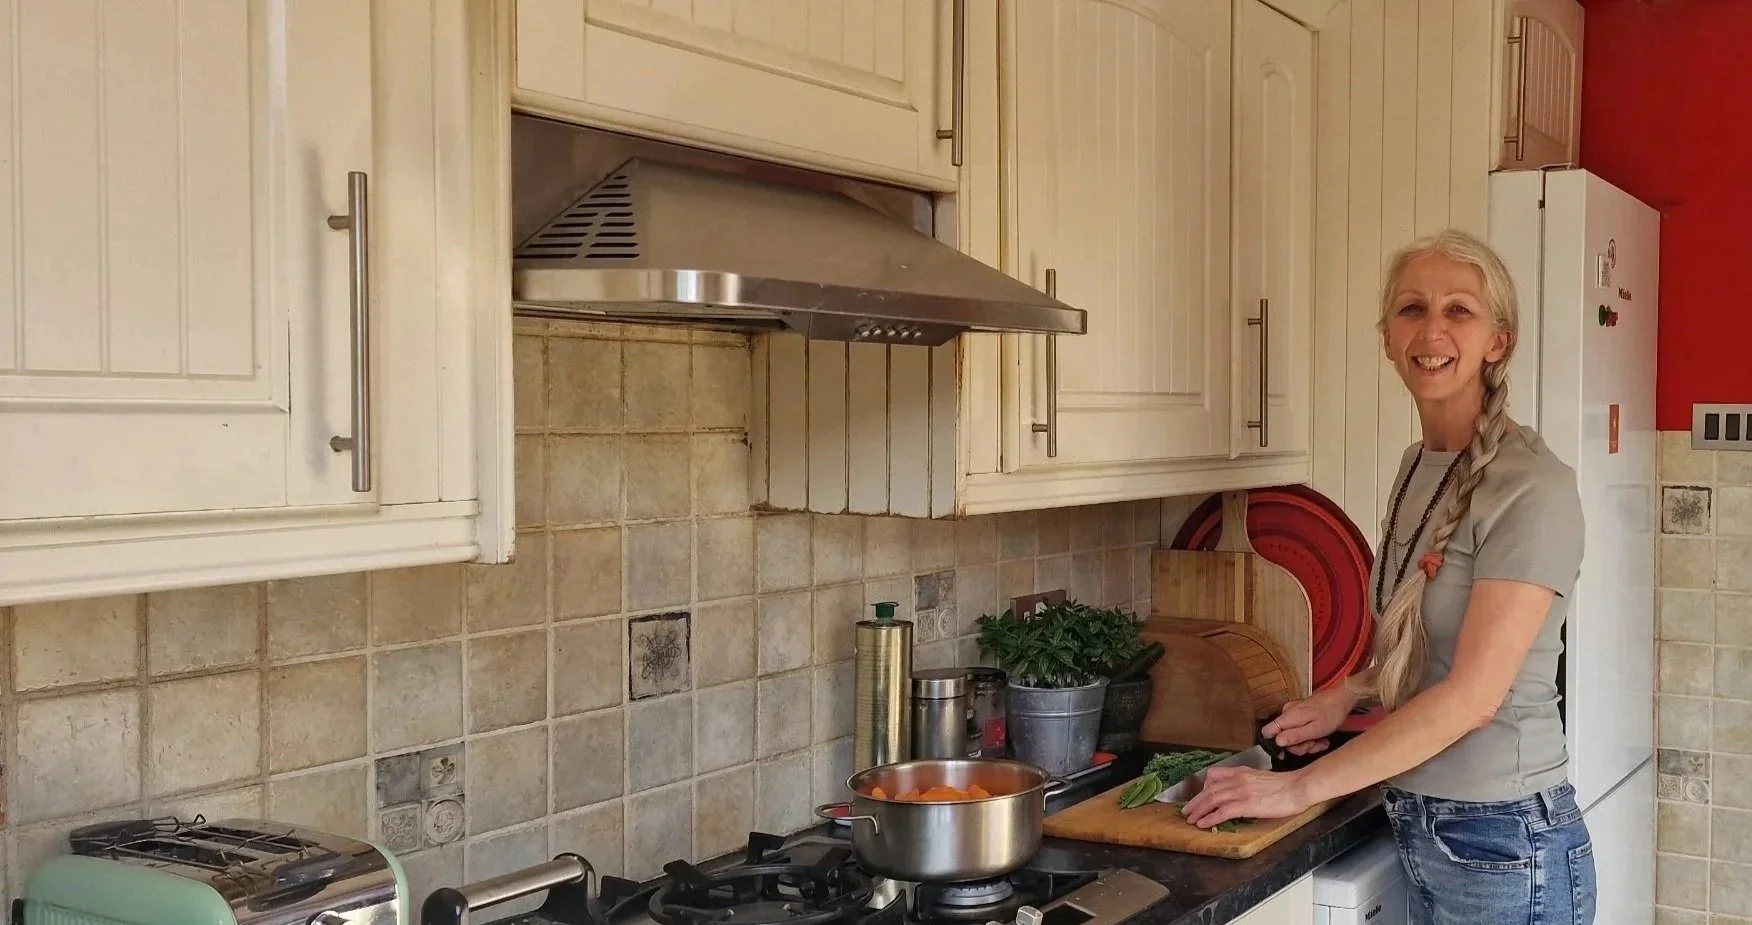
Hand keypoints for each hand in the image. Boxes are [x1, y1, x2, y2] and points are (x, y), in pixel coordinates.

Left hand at [1179, 766, 1311, 828]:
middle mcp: (1238, 780)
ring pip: (1212, 800)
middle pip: (1209, 790)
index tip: (1199, 796)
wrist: (1297, 788)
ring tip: (1191, 819)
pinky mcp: (1246, 804)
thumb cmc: (1284, 785)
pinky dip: (1210, 818)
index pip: (1214, 776)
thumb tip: (1237, 791)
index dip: (1203, 787)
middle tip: (1187, 810)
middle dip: (1195, 801)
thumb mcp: (1260, 777)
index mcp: (1241, 772)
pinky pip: (1222, 811)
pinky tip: (1204, 823)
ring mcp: (1241, 792)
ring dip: (1199, 811)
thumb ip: (1246, 781)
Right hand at [1262, 686, 1354, 754]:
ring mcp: (1292, 712)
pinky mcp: (1299, 712)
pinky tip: (1320, 736)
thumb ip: (1296, 736)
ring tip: (1321, 741)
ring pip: (1291, 734)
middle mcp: (1286, 713)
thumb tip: (1277, 742)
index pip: (1267, 733)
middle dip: (1298, 745)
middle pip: (1282, 736)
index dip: (1277, 745)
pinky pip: (1298, 728)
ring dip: (1306, 742)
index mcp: (1287, 717)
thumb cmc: (1331, 714)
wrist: (1342, 697)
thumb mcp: (1315, 729)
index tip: (1294, 750)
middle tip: (1314, 745)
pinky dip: (1308, 735)